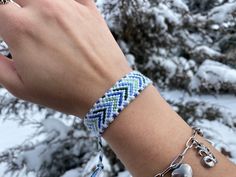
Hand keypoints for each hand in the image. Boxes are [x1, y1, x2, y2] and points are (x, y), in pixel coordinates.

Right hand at [0, 0, 131, 116]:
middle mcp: (45, 9)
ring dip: (36, 4)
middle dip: (13, 7)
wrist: (106, 93)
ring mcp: (70, 6)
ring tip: (39, 18)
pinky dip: (65, 1)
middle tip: (19, 20)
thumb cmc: (66, 93)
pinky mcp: (90, 9)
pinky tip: (61, 10)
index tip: (5, 27)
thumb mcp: (20, 87)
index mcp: (22, 28)